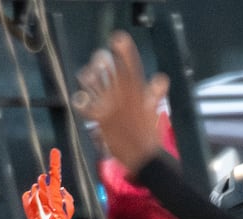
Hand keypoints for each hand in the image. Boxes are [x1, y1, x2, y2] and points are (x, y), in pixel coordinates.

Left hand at [23, 147, 74, 218]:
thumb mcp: (70, 208)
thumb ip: (66, 196)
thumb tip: (60, 190)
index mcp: (54, 192)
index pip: (55, 173)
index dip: (55, 161)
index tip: (55, 152)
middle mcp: (42, 192)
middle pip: (43, 178)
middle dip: (47, 183)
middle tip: (51, 195)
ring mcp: (33, 196)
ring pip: (35, 187)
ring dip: (40, 192)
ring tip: (44, 205)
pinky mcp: (26, 202)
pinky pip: (28, 194)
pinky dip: (32, 198)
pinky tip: (37, 207)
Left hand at [74, 32, 169, 175]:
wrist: (144, 157)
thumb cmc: (150, 135)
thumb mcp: (154, 110)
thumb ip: (155, 92)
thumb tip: (162, 79)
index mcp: (138, 93)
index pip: (132, 67)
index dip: (125, 52)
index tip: (118, 38)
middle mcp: (124, 96)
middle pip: (110, 72)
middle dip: (103, 61)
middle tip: (100, 57)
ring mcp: (111, 107)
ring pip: (95, 85)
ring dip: (89, 77)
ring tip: (87, 74)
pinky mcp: (101, 119)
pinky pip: (86, 106)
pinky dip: (81, 101)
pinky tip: (80, 98)